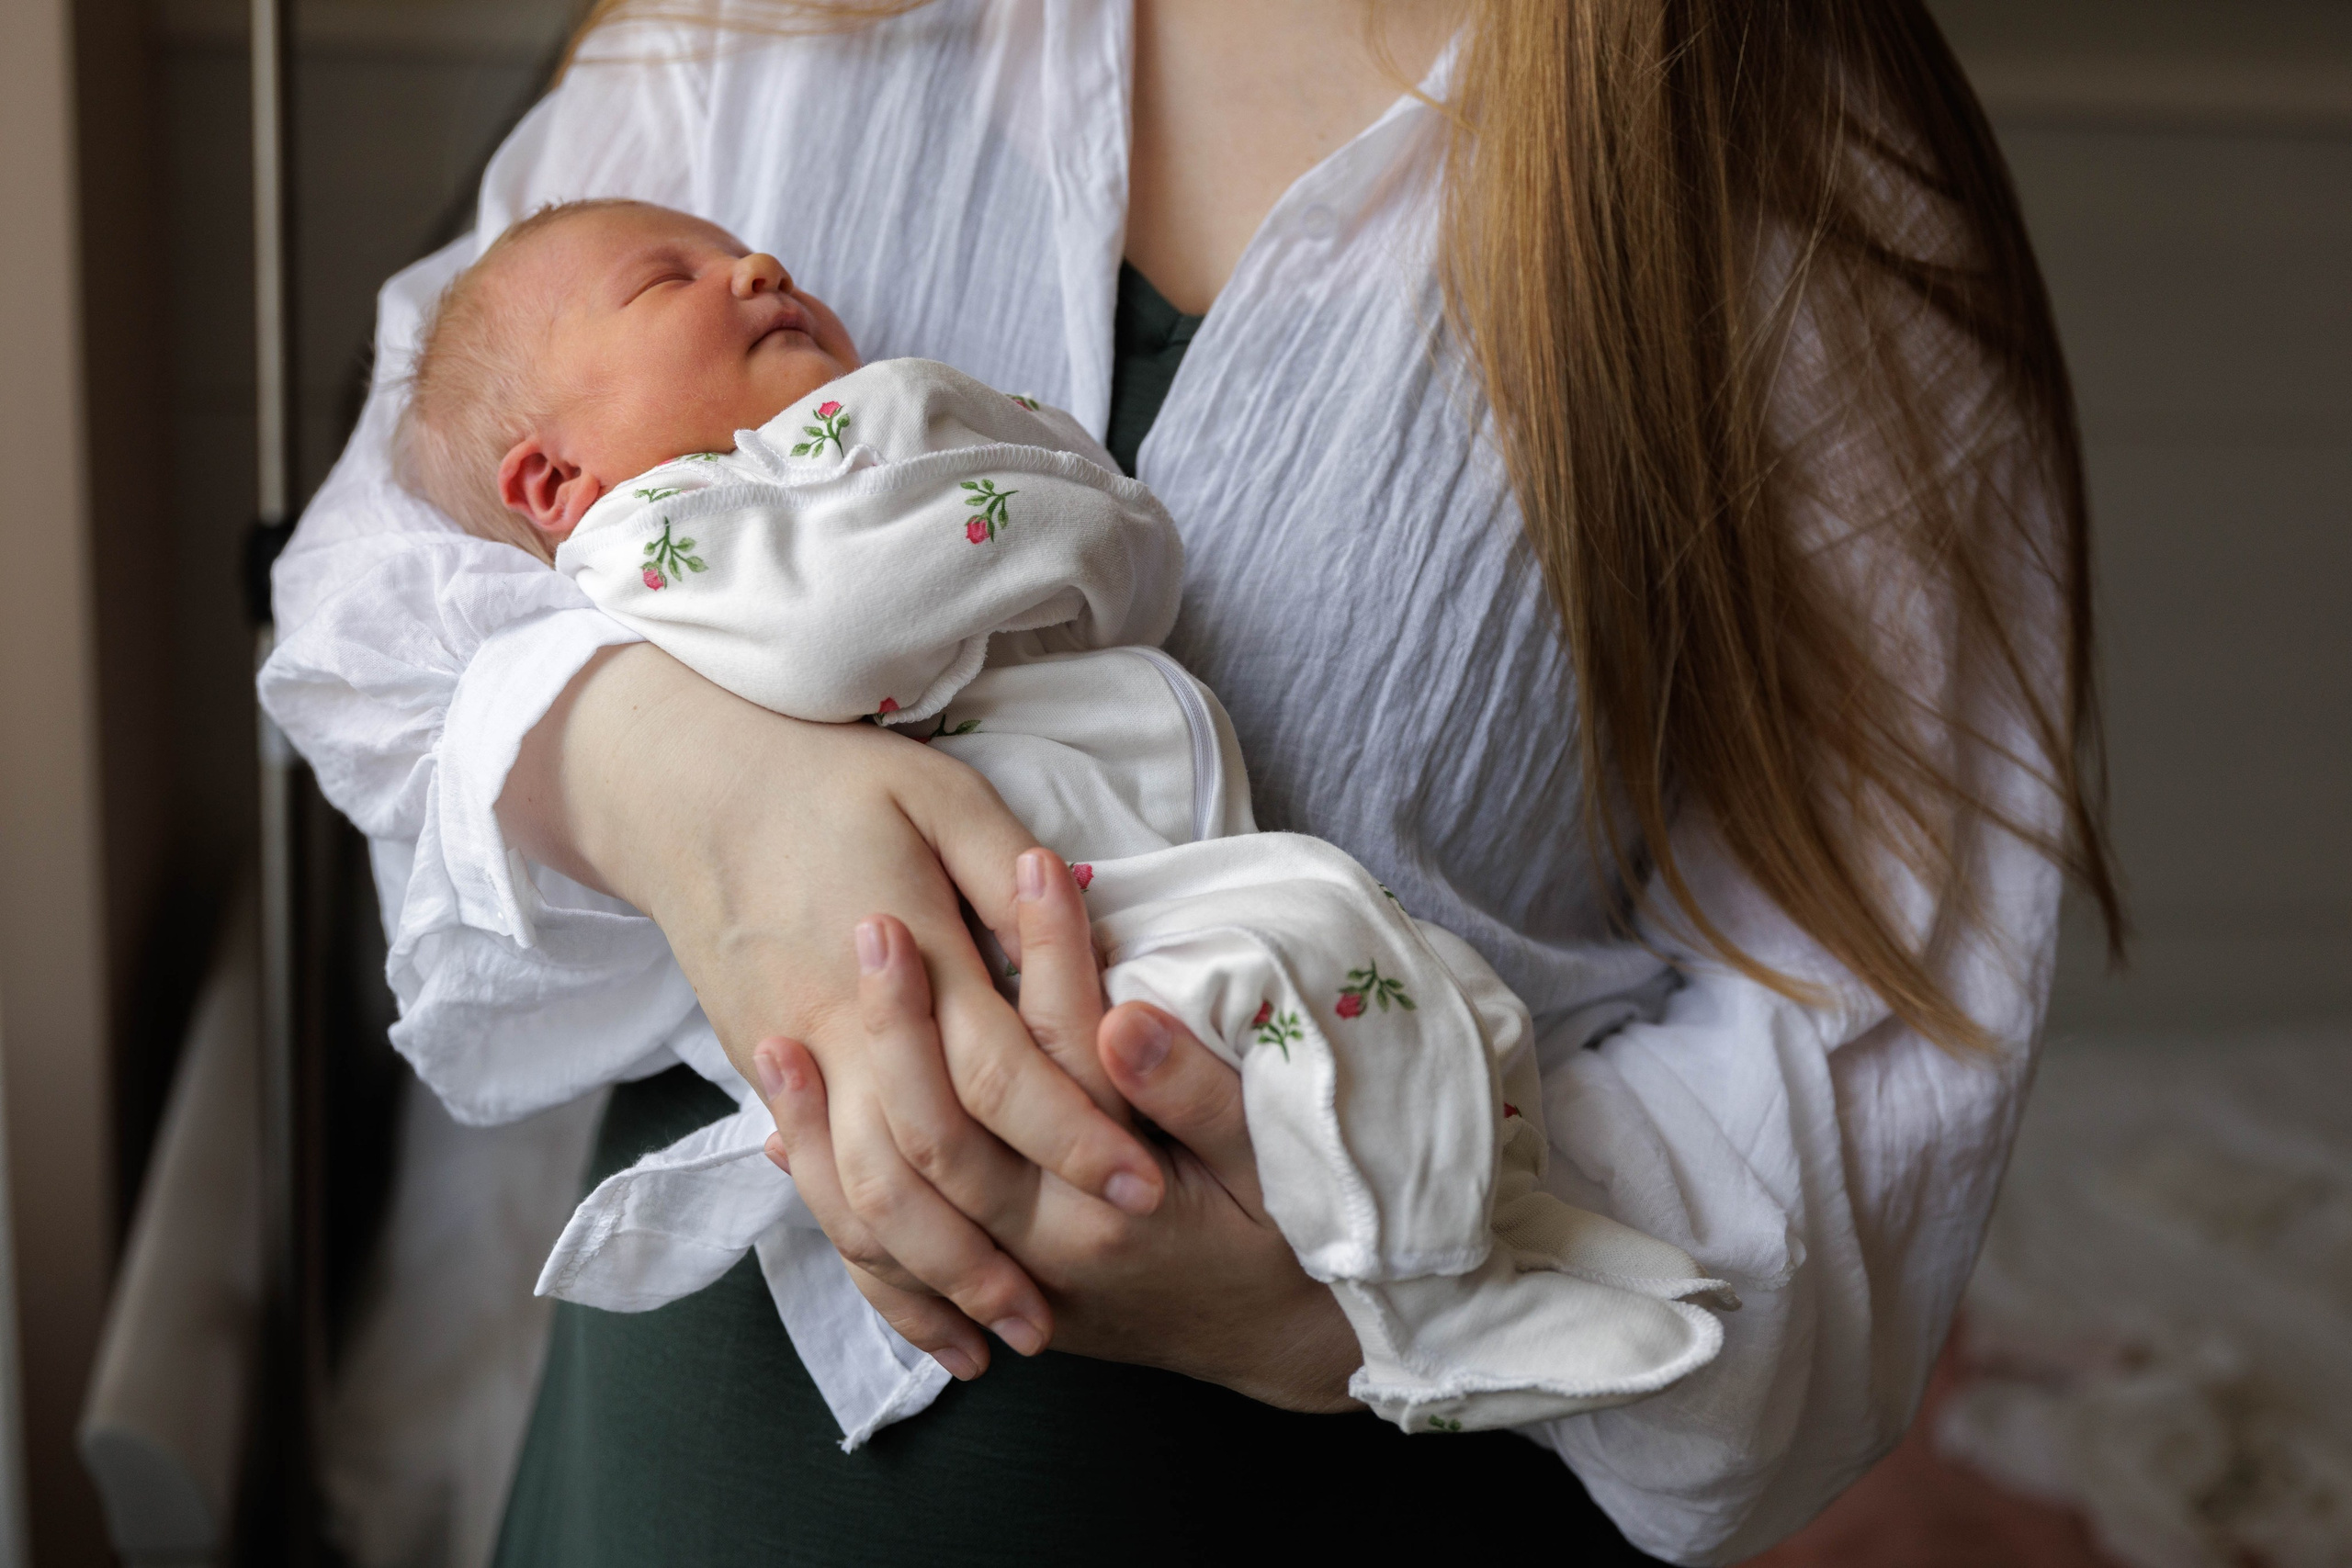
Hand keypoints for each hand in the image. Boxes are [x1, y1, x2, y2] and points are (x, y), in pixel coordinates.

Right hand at [500, 647, 1167, 1354]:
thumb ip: (1007, 869)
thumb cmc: (830, 777)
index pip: (999, 1073)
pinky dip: (867, 1265)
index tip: (1147, 1186)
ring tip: (1010, 1339)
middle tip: (1079, 1304)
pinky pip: (818, 1194)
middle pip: (923, 1169)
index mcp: (898, 954)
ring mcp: (794, 1062)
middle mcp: (838, 1029)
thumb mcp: (936, 792)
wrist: (684, 783)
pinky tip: (919, 1313)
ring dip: (936, 1280)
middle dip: (1002, 1247)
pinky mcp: (768, 1075)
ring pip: (861, 1203)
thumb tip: (1083, 933)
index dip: (1075, 1133)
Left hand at [756, 850, 1362, 1406]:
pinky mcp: (991, 1295)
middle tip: (874, 926)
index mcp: (1117, 1200)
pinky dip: (833, 1195)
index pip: (1062, 1059)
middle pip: (944, 1134)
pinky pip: (887, 1258)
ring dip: (828, 1125)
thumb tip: (1124, 1018)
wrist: (1283, 1343)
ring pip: (891, 1210)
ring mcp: (1009, 1280)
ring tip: (774, 1039)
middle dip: (901, 1026)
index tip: (1032, 865)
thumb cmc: (1288, 1239)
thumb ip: (1197, 1095)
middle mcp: (1047, 1248)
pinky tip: (781, 1139)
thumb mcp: (1271, 1166)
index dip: (1046, 956)